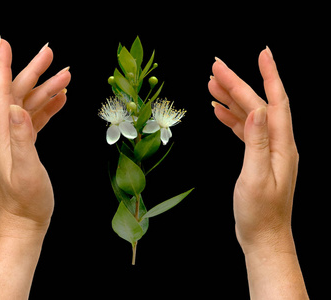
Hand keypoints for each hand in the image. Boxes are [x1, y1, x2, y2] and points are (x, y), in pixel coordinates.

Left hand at [0, 36, 70, 233]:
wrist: (23, 223)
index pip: (0, 93)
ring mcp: (12, 140)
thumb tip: (16, 107)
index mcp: (0, 135)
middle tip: (51, 53)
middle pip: (17, 94)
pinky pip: (33, 120)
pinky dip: (46, 108)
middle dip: (34, 71)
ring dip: (46, 90)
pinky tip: (60, 101)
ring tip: (66, 77)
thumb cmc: (27, 202)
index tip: (3, 42)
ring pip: (28, 105)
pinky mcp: (22, 146)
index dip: (2, 66)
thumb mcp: (26, 172)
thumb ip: (22, 139)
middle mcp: (2, 134)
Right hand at [208, 47, 298, 253]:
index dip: (269, 76)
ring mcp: (267, 150)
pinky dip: (231, 118)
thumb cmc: (260, 213)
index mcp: (281, 146)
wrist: (263, 236)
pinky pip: (244, 131)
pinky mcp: (257, 157)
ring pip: (249, 115)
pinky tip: (218, 111)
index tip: (262, 54)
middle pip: (258, 104)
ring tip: (211, 85)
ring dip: (231, 99)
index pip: (275, 102)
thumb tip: (256, 110)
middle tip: (216, 68)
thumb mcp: (256, 178)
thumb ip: (256, 143)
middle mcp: (277, 143)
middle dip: (238, 83)